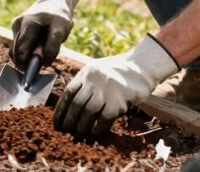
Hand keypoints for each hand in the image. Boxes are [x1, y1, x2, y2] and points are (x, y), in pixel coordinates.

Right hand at [11, 0, 80, 68]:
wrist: (53, 1)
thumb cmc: (59, 17)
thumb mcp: (62, 29)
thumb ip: (53, 46)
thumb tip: (43, 63)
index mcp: (29, 23)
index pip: (23, 49)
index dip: (27, 63)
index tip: (35, 70)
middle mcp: (18, 24)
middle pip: (17, 51)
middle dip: (25, 62)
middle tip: (37, 67)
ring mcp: (15, 25)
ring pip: (15, 49)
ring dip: (24, 57)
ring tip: (38, 56)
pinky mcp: (14, 27)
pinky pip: (16, 45)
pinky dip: (24, 51)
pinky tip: (34, 48)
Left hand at [53, 35, 179, 134]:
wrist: (142, 67)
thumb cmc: (118, 71)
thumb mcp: (98, 69)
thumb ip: (85, 82)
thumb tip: (70, 104)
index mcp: (87, 72)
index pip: (68, 92)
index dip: (61, 109)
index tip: (57, 121)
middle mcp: (94, 80)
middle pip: (76, 103)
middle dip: (69, 119)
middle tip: (65, 130)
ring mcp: (106, 90)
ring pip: (88, 111)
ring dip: (81, 124)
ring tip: (79, 132)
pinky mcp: (118, 101)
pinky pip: (104, 118)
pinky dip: (98, 126)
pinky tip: (95, 131)